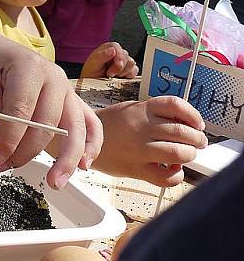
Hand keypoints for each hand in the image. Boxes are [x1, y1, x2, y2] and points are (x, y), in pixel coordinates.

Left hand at [0, 34, 102, 189]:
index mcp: (30, 68)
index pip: (22, 110)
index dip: (8, 138)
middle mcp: (54, 78)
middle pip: (48, 123)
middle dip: (26, 151)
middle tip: (3, 166)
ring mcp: (67, 89)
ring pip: (75, 127)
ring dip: (66, 158)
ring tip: (55, 181)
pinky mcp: (72, 100)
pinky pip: (91, 123)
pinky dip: (91, 145)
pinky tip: (84, 165)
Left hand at [81, 42, 137, 77]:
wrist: (92, 87)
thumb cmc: (90, 75)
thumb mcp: (92, 65)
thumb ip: (101, 56)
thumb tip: (112, 50)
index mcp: (107, 48)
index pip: (116, 47)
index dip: (118, 57)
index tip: (115, 67)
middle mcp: (116, 53)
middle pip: (126, 56)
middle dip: (119, 68)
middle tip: (110, 74)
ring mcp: (123, 61)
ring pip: (132, 63)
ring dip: (123, 72)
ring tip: (113, 76)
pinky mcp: (128, 70)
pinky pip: (134, 71)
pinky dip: (128, 76)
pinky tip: (119, 78)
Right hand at [92, 96, 206, 185]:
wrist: (83, 139)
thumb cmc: (111, 125)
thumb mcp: (131, 109)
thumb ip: (155, 113)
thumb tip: (186, 124)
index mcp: (141, 109)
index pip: (176, 105)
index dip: (193, 115)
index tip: (198, 124)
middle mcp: (141, 127)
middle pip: (182, 132)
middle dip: (197, 139)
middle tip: (197, 143)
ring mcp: (138, 149)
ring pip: (178, 153)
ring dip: (189, 155)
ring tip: (186, 155)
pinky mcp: (136, 169)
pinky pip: (166, 177)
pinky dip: (176, 175)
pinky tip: (172, 169)